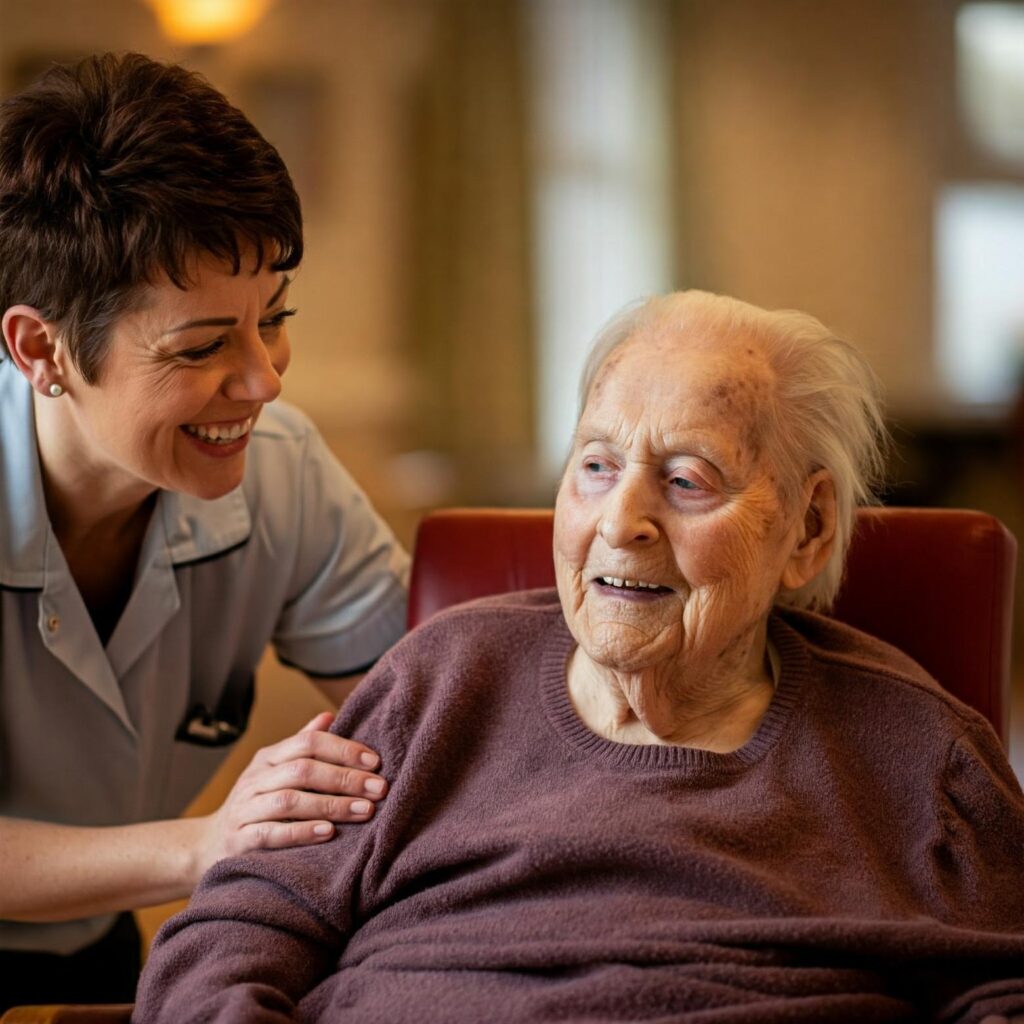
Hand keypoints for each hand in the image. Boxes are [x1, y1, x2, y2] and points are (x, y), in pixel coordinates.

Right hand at [194, 712, 386, 877]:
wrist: (208, 845)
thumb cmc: (256, 804)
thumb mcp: (275, 771)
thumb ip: (302, 746)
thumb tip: (330, 716)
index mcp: (268, 758)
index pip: (308, 743)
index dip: (343, 749)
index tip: (376, 762)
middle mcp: (255, 779)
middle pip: (303, 770)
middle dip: (345, 778)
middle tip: (379, 788)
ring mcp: (244, 809)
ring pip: (290, 801)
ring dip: (331, 805)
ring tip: (364, 811)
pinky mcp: (238, 841)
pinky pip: (271, 833)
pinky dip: (302, 832)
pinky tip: (329, 833)